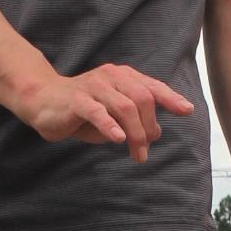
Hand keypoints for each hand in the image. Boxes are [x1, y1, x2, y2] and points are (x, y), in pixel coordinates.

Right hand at [17, 64, 192, 163]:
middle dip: (149, 127)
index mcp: (123, 77)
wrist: (43, 101)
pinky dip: (110, 125)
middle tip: (144, 151)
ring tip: (136, 154)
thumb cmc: (82, 110)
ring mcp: (94, 86)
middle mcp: (111, 76)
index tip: (187, 111)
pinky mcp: (76, 100)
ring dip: (135, 133)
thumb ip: (135, 121)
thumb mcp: (113, 116)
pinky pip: (97, 112)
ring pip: (125, 106)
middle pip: (143, 99)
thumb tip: (157, 133)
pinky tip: (118, 138)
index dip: (171, 98)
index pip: (152, 86)